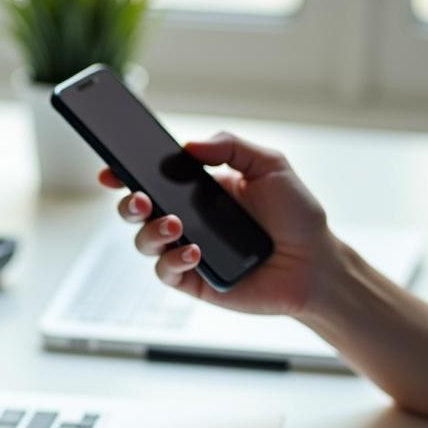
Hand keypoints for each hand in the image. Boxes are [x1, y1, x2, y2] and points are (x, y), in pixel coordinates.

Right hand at [99, 132, 335, 316]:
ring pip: (144, 242)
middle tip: (141, 198)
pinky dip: (173, 260)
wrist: (315, 263)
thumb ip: (231, 147)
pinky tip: (194, 252)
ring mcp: (186, 251)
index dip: (125, 173)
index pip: (152, 179)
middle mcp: (186, 220)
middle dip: (128, 203)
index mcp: (197, 190)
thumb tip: (189, 146)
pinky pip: (165, 271)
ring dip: (150, 231)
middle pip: (137, 210)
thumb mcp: (269, 166)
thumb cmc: (296, 216)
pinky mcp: (193, 281)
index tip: (111, 169)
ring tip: (174, 224)